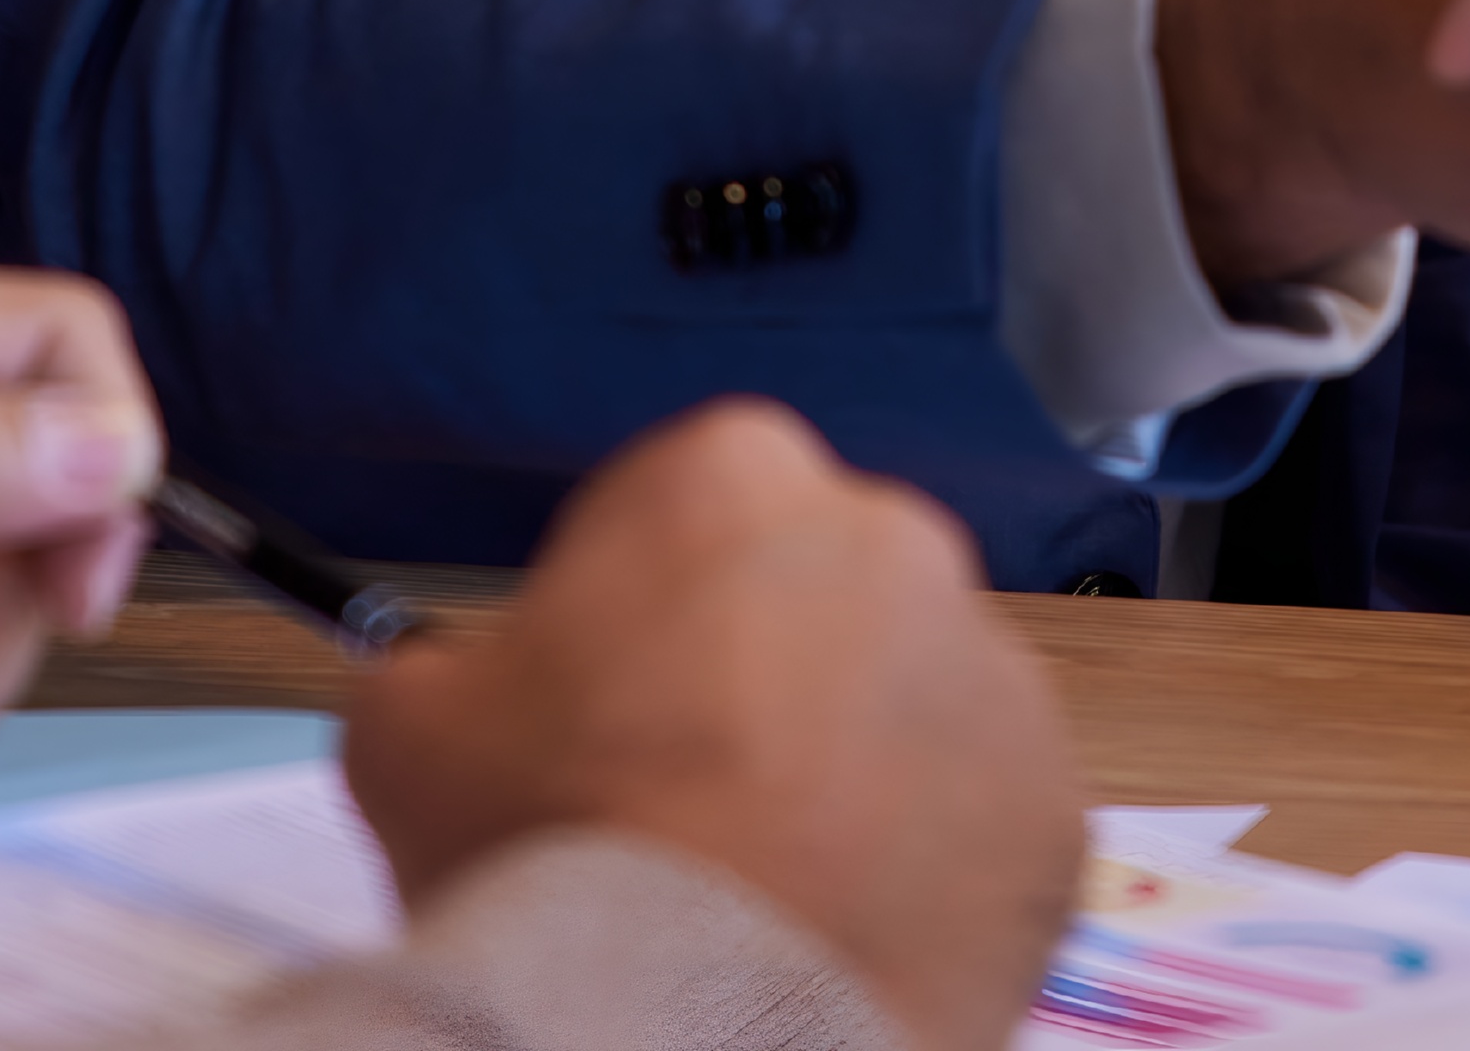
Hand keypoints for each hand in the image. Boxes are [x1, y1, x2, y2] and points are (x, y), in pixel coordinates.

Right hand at [350, 400, 1081, 1050]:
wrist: (691, 1028)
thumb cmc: (547, 855)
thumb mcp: (414, 728)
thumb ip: (456, 667)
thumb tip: (468, 686)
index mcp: (731, 474)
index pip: (691, 508)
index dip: (644, 607)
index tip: (616, 698)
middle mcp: (890, 538)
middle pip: (821, 593)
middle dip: (771, 675)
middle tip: (694, 796)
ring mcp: (992, 674)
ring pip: (913, 704)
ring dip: (858, 768)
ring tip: (771, 881)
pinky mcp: (1056, 807)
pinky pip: (984, 820)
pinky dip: (930, 870)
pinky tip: (842, 930)